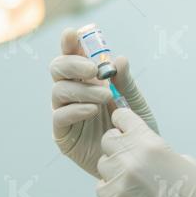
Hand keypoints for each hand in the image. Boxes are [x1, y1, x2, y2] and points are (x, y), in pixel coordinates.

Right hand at [50, 28, 158, 178]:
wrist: (137, 162)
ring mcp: (66, 113)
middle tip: (94, 70)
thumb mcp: (135, 103)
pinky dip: (76, 110)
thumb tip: (119, 59)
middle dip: (72, 64)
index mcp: (88, 80)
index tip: (72, 34)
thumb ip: (125, 82)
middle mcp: (74, 93)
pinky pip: (60, 117)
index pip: (73, 55)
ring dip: (82, 90)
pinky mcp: (64, 135)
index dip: (69, 43)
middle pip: (58, 69)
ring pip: (58, 91)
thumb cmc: (134, 129)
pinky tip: (93, 111)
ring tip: (106, 97)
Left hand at [96, 108, 195, 196]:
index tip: (125, 127)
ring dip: (114, 168)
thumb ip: (158, 150)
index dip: (123, 122)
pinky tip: (127, 192)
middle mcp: (131, 157)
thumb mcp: (183, 161)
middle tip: (130, 156)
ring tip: (132, 178)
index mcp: (150, 143)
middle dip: (117, 145)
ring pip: (103, 163)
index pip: (122, 118)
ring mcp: (119, 180)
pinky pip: (101, 186)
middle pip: (108, 139)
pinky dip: (111, 187)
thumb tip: (145, 150)